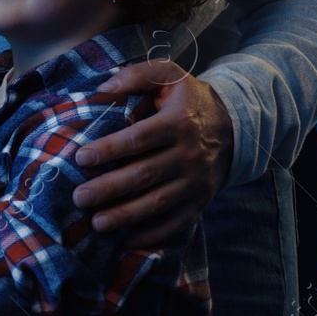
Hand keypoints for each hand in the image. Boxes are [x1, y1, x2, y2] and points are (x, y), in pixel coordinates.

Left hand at [72, 62, 233, 245]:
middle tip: (79, 196)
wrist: (236, 125)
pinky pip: (178, 222)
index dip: (110, 149)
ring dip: (127, 215)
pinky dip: (154, 233)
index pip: (139, 139)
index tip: (81, 158)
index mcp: (177, 123)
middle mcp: (189, 155)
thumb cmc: (188, 99)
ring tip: (97, 223)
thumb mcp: (168, 75)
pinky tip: (127, 240)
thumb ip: (136, 75)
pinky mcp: (201, 200)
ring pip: (159, 202)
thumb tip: (103, 89)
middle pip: (145, 175)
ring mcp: (197, 181)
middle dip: (110, 188)